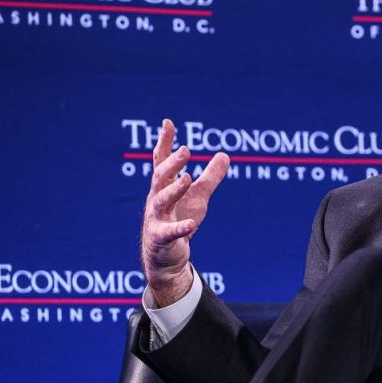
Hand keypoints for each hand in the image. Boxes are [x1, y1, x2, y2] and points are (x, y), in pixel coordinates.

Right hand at [140, 119, 229, 306]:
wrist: (165, 260)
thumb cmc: (178, 222)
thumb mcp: (198, 198)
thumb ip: (210, 177)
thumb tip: (225, 154)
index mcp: (163, 188)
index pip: (162, 161)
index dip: (165, 142)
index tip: (168, 122)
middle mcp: (156, 200)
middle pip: (160, 178)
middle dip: (171, 163)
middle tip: (186, 151)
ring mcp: (156, 220)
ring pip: (161, 202)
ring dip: (173, 189)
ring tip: (186, 178)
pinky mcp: (161, 240)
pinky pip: (170, 233)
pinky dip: (180, 228)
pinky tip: (191, 224)